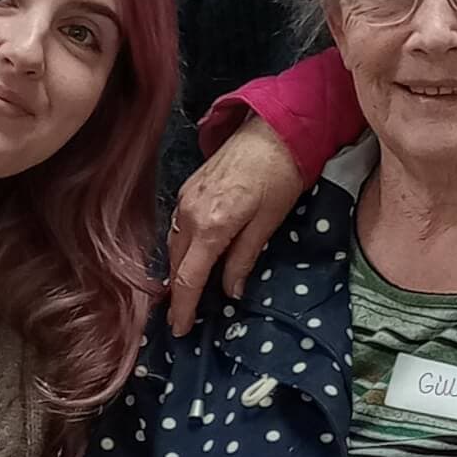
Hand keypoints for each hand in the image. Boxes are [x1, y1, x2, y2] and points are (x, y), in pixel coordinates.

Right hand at [166, 113, 307, 334]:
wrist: (275, 125)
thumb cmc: (281, 173)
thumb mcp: (269, 221)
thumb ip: (244, 258)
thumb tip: (232, 292)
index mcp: (210, 226)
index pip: (189, 278)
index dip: (184, 308)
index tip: (181, 331)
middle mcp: (189, 213)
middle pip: (177, 264)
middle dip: (179, 293)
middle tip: (185, 318)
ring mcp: (185, 197)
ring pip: (174, 245)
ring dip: (180, 270)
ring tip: (189, 293)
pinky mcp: (189, 187)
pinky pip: (178, 226)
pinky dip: (183, 247)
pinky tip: (195, 256)